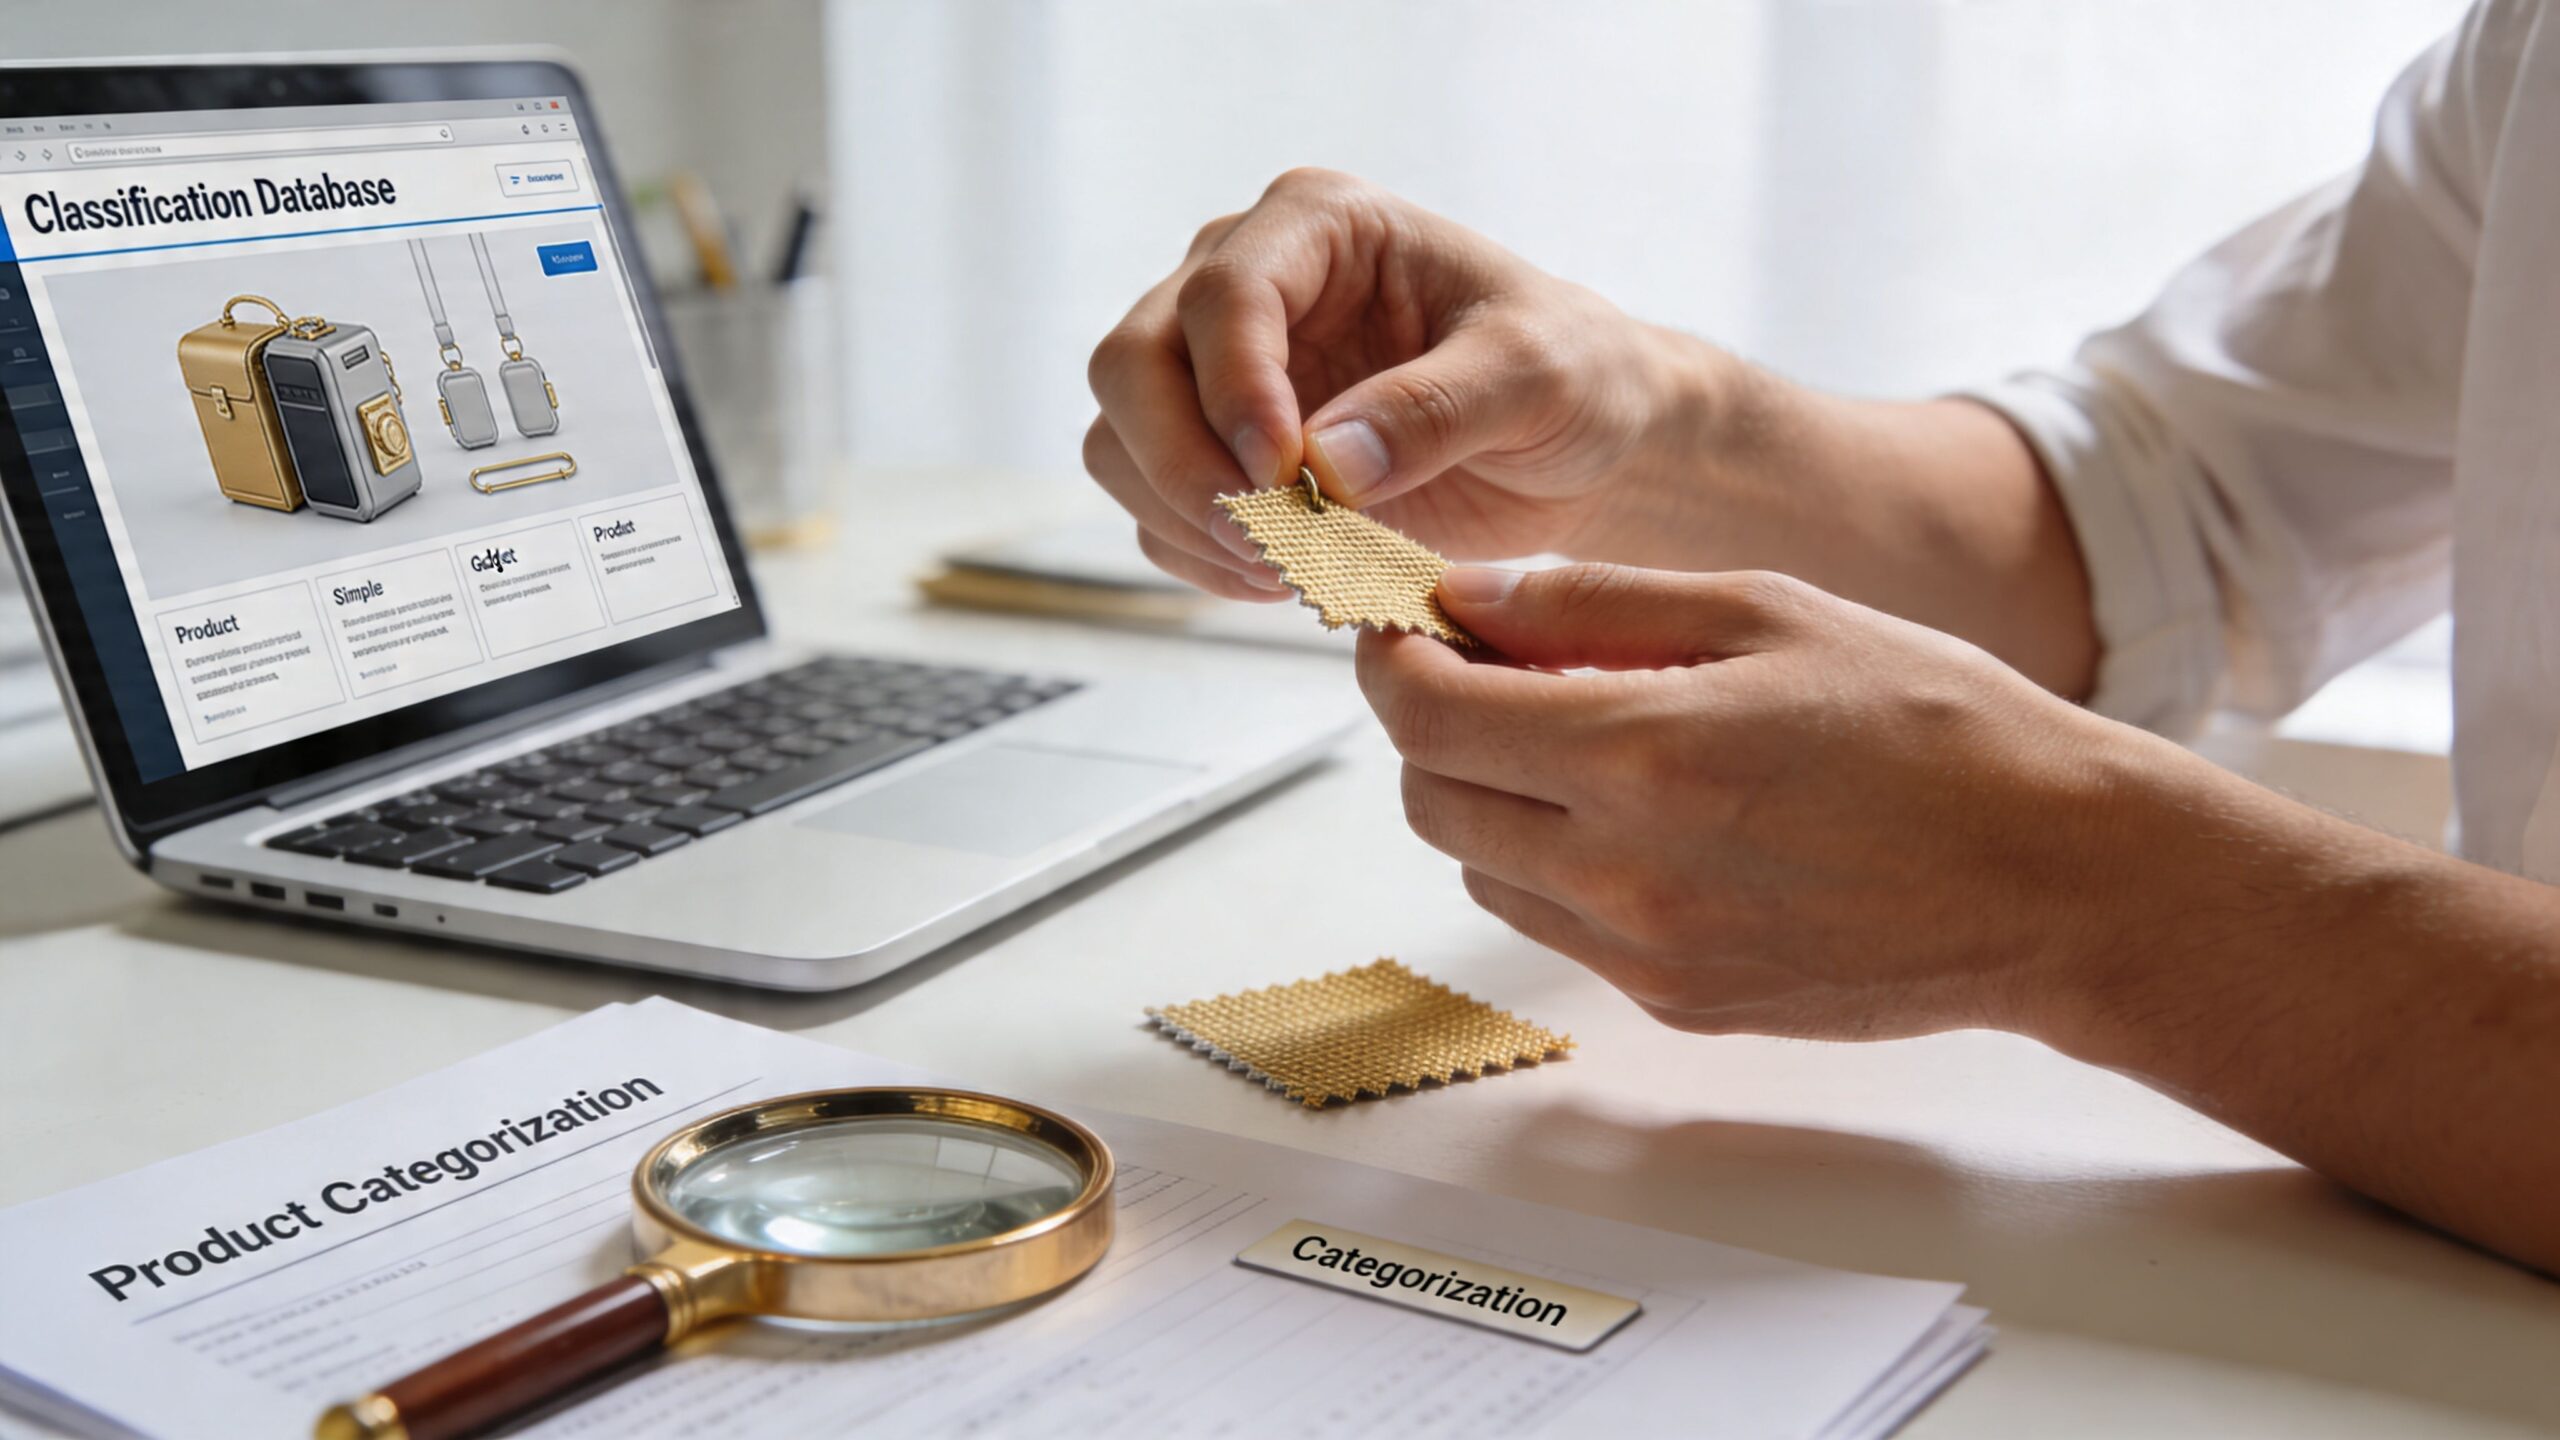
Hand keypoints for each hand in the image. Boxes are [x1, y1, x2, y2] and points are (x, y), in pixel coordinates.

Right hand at [1084, 169, 1707, 599]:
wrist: (1576, 446)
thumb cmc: (1571, 377)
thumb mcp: (1537, 377)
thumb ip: (1437, 408)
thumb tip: (1324, 465)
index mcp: (1316, 225)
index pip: (1221, 294)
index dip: (1235, 390)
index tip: (1285, 475)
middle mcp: (1240, 283)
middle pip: (1131, 366)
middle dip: (1185, 465)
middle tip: (1274, 538)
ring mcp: (1213, 372)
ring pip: (1117, 442)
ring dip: (1186, 521)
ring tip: (1290, 568)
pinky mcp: (1213, 453)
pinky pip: (1153, 513)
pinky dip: (1200, 559)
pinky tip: (1285, 578)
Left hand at [1360, 561, 2153, 1039]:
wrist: (2057, 880)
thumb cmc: (1936, 724)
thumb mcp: (1768, 613)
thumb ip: (1595, 604)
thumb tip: (1467, 596)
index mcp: (1642, 753)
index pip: (1425, 717)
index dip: (1392, 661)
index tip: (1405, 623)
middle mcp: (1626, 871)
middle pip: (1430, 800)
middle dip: (1434, 725)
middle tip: (1493, 669)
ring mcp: (1647, 953)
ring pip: (1482, 869)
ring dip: (1494, 797)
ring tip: (1586, 739)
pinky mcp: (1675, 1002)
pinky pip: (1556, 926)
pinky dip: (1557, 863)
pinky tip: (1641, 813)